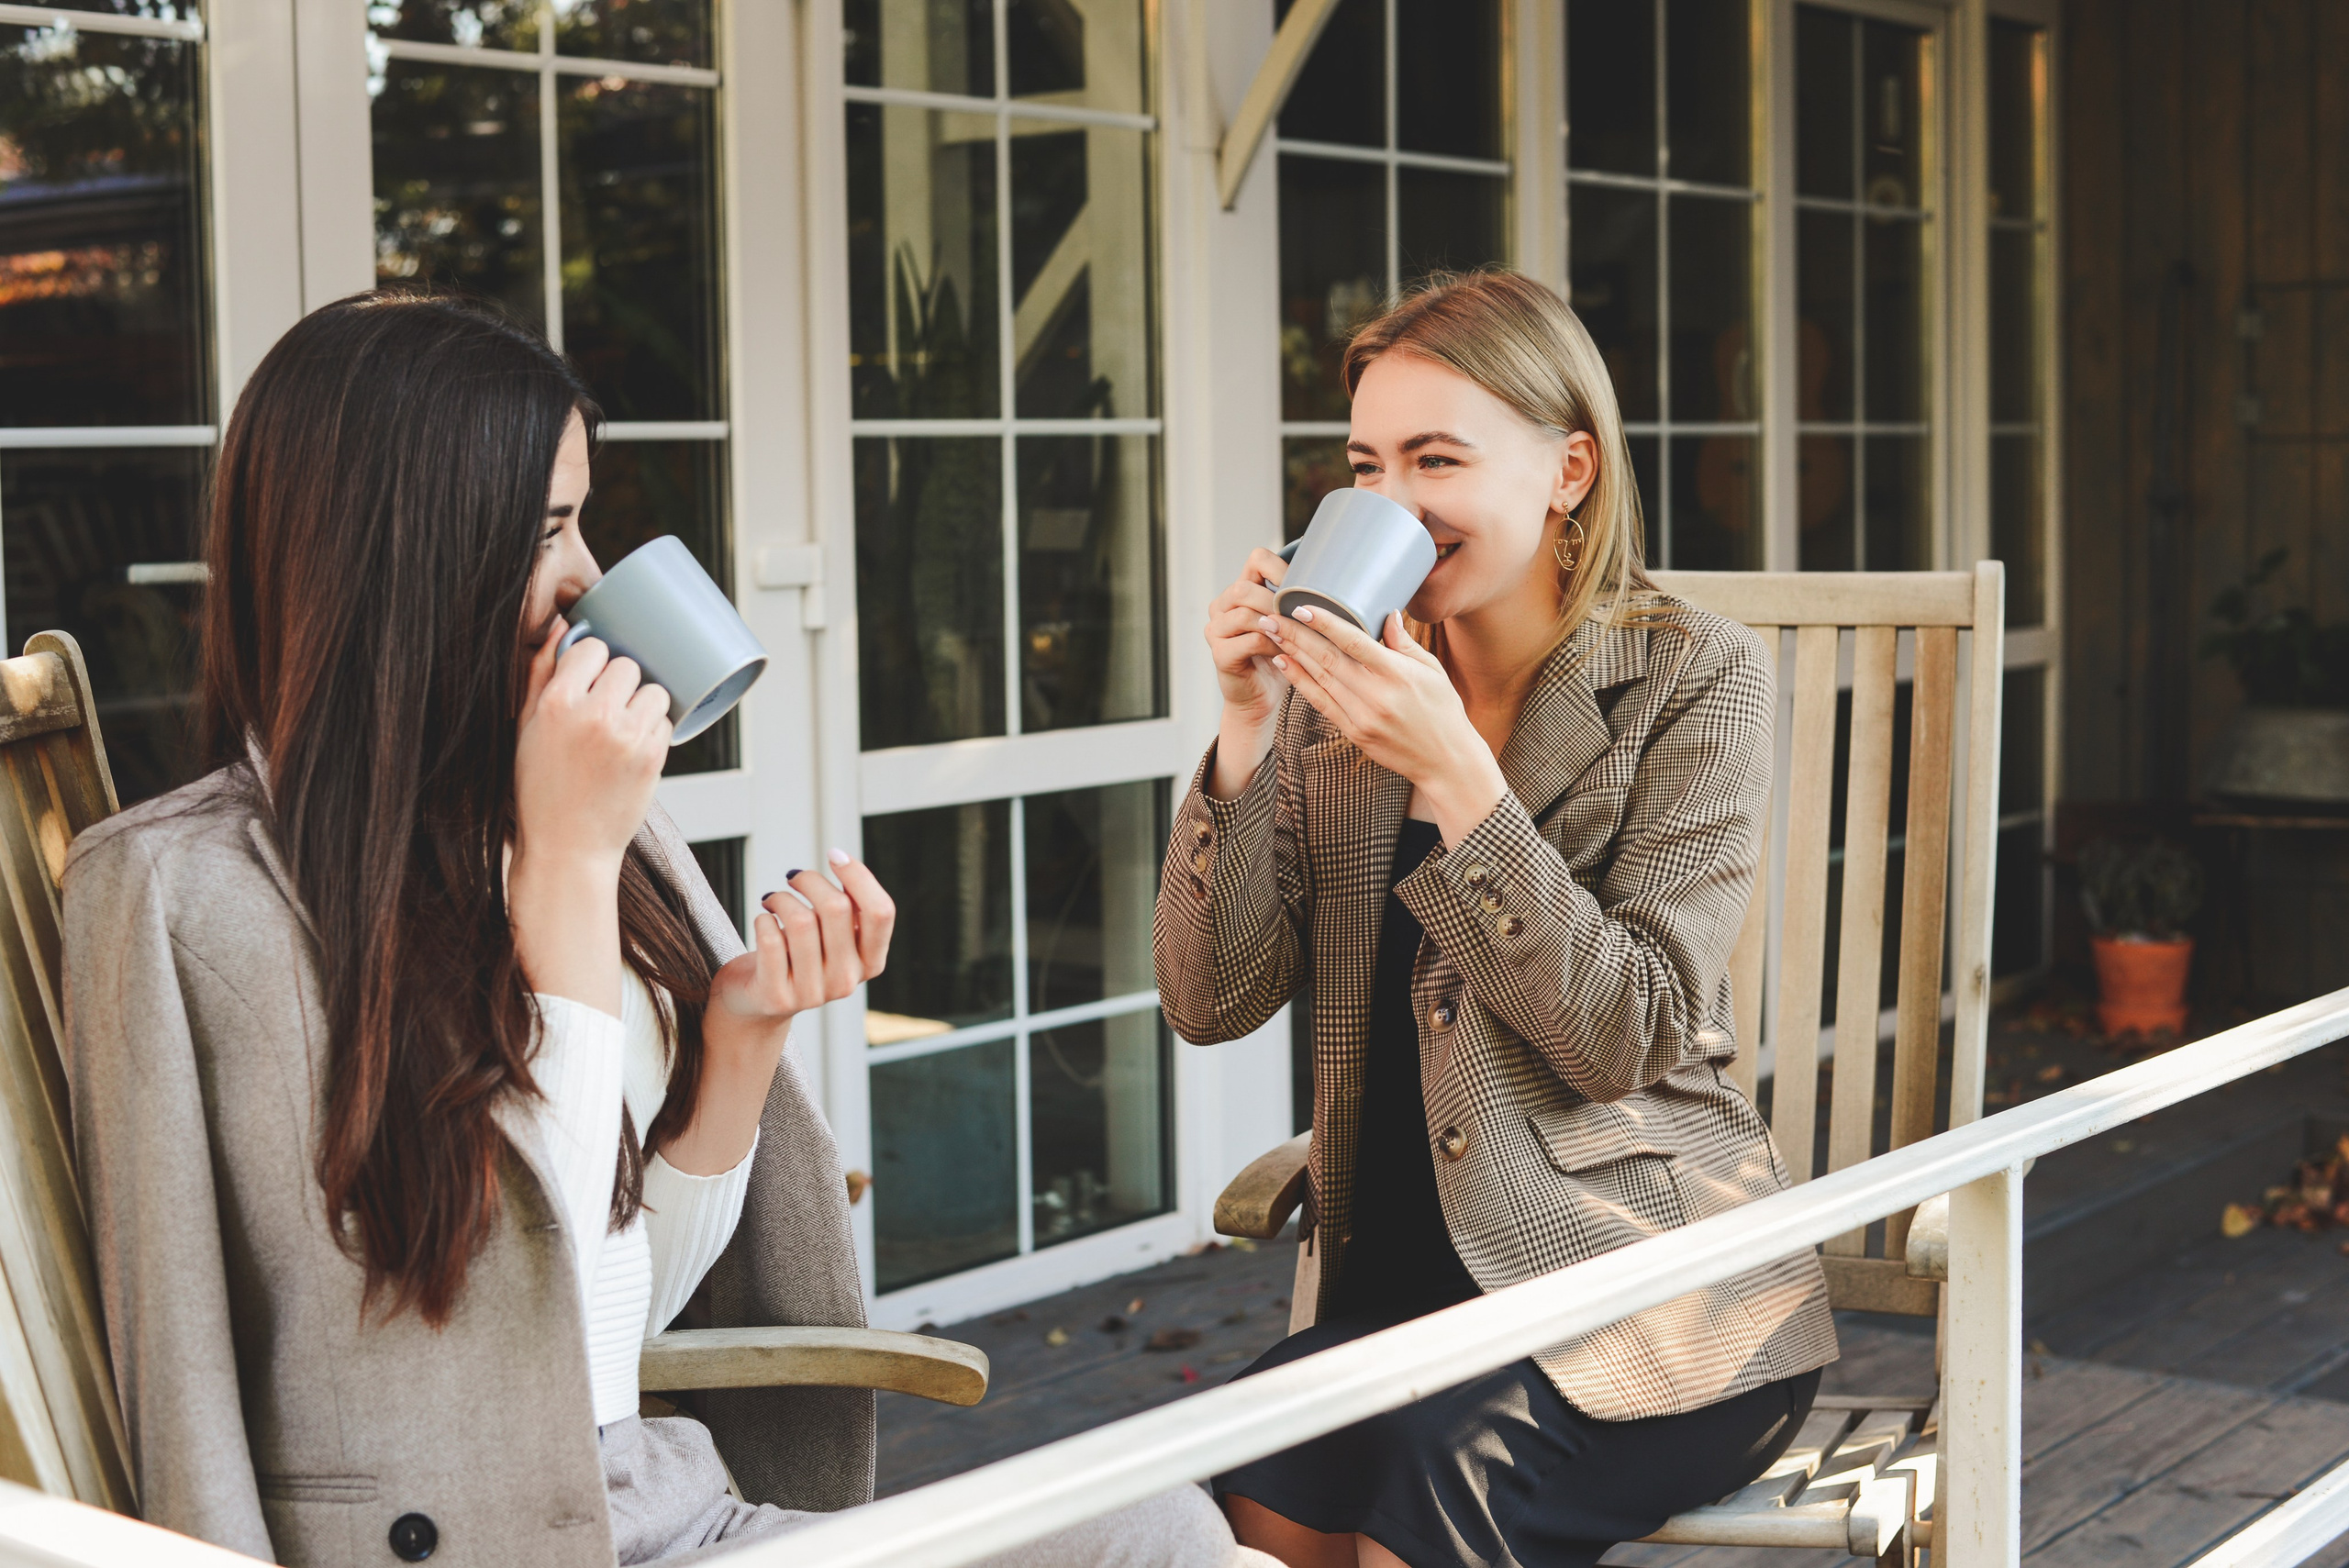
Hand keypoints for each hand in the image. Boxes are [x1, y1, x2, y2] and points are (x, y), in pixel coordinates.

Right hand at [508, 622, 671, 1012]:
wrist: (568, 846)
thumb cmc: (541, 787)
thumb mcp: (527, 727)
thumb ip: (542, 674)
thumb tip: (564, 627)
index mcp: (556, 703)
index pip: (592, 647)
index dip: (594, 662)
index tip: (590, 679)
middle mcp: (593, 715)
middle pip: (627, 665)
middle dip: (620, 683)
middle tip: (606, 710)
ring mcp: (627, 736)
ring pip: (654, 690)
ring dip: (643, 703)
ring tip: (621, 730)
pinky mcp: (653, 756)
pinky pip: (665, 721)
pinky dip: (654, 730)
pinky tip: (632, 750)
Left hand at [664, 853, 897, 1176]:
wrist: (755, 1004)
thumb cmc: (796, 955)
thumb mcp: (831, 935)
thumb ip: (847, 908)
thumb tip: (842, 862)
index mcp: (870, 962)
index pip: (881, 912)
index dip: (859, 876)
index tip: (834, 855)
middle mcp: (847, 982)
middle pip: (837, 908)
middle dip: (811, 880)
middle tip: (793, 878)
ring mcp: (813, 994)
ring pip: (801, 921)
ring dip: (781, 898)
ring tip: (773, 899)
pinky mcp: (777, 997)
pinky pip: (771, 941)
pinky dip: (763, 919)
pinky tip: (762, 920)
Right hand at [1205, 547, 1290, 724]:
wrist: (1260, 699)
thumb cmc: (1279, 659)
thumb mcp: (1290, 624)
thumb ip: (1296, 601)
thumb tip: (1335, 582)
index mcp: (1239, 592)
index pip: (1256, 559)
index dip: (1282, 568)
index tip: (1304, 586)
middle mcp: (1221, 607)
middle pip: (1244, 588)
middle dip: (1277, 601)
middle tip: (1300, 616)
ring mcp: (1216, 630)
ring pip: (1245, 613)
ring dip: (1277, 624)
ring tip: (1296, 635)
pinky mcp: (1220, 654)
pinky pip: (1250, 640)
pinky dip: (1273, 645)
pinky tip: (1286, 652)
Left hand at [1263, 607, 1508, 843]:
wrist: (1446, 761)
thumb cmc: (1443, 711)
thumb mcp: (1432, 671)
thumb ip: (1404, 643)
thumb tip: (1387, 613)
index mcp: (1397, 674)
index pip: (1353, 641)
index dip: (1324, 623)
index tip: (1299, 607)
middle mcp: (1376, 694)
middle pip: (1327, 658)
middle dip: (1295, 635)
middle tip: (1270, 615)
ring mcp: (1362, 716)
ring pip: (1319, 679)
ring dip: (1292, 654)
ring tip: (1271, 633)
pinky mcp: (1354, 732)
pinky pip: (1321, 703)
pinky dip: (1300, 682)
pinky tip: (1284, 664)